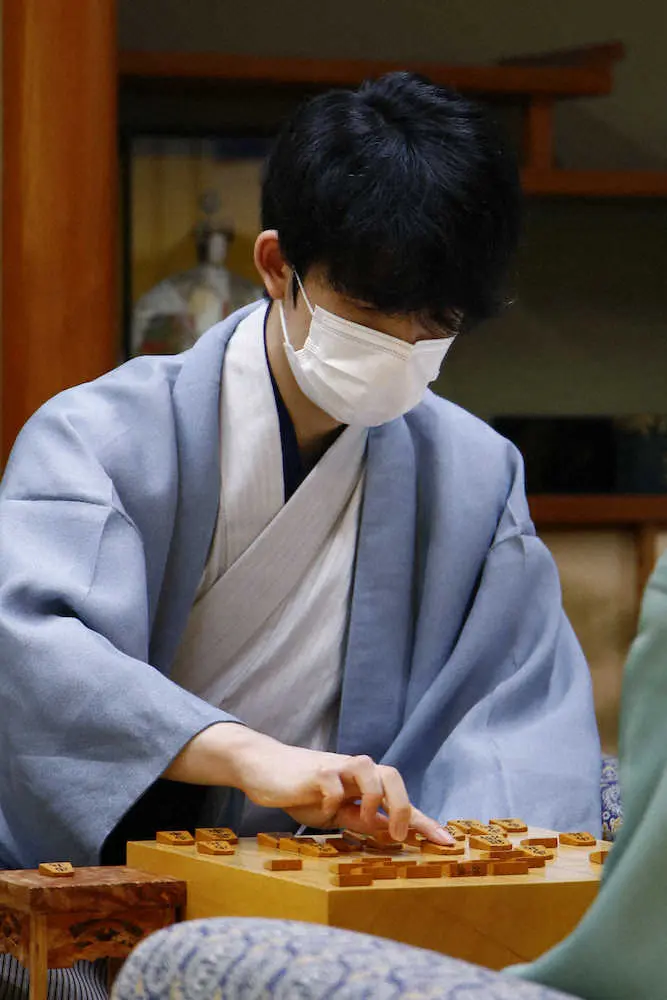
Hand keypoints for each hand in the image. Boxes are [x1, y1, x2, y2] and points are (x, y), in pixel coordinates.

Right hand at [165, 723, 452, 843]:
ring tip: (365, 823)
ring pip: (371, 771)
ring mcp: (336, 767)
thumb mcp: (333, 812)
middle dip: (403, 807)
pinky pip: (333, 785)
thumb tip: (388, 831)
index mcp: (363, 784)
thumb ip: (358, 819)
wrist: (264, 768)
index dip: (424, 821)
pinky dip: (332, 801)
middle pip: (394, 775)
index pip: (400, 800)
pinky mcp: (315, 771)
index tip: (447, 843)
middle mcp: (355, 771)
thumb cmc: (300, 790)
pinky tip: (323, 811)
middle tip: (398, 837)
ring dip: (374, 799)